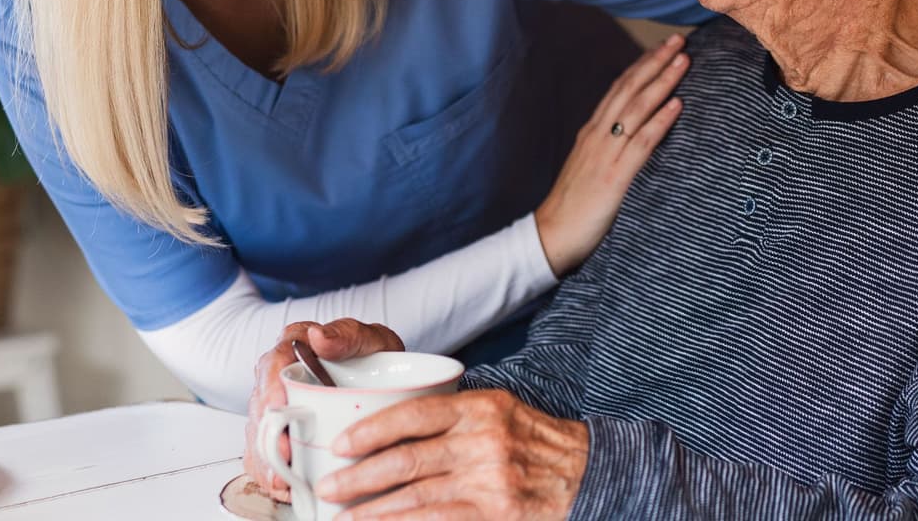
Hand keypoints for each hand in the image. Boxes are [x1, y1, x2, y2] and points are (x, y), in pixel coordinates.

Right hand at [244, 319, 406, 502]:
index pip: (272, 365)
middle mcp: (279, 378)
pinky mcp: (283, 433)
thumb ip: (347, 335)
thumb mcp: (371, 339)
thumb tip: (318, 336)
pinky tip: (285, 487)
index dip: (271, 389)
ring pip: (260, 434)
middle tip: (283, 456)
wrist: (390, 380)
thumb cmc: (376, 357)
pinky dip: (272, 473)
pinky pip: (267, 454)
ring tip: (283, 481)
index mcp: (293, 348)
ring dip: (267, 460)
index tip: (279, 408)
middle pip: (261, 407)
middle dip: (268, 435)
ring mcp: (278, 407)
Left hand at [321, 390, 587, 520]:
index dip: (372, 429)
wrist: (588, 474)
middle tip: (328, 487)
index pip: (414, 414)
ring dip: (372, 511)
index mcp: (479, 408)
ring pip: (415, 498)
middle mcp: (482, 441)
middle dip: (359, 477)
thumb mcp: (499, 412)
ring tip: (343, 518)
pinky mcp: (494, 513)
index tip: (342, 444)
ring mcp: (489, 480)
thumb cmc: (535, 444)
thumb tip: (392, 430)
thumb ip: (453, 417)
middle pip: (406, 459)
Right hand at [534, 35, 688, 274]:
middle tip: (678, 41)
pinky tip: (677, 105)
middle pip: (629, 89)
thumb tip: (631, 137)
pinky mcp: (615, 176)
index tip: (661, 48)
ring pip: (637, 108)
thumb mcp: (589, 167)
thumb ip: (608, 149)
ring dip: (662, 82)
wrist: (551, 235)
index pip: (619, 89)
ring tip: (683, 61)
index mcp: (592, 132)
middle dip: (655, 62)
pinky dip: (660, 121)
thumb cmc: (573, 205)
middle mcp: (598, 135)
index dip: (641, 66)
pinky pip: (641, 143)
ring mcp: (606, 153)